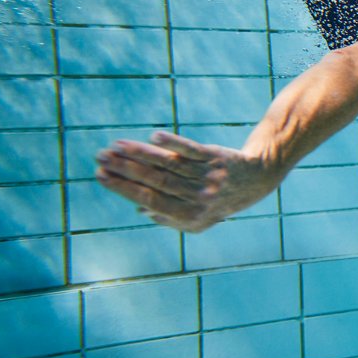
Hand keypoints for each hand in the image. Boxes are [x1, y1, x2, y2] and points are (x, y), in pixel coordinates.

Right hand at [95, 132, 279, 232]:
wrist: (256, 180)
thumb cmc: (218, 200)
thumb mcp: (198, 219)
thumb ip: (171, 219)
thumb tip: (140, 209)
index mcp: (190, 217)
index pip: (150, 200)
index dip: (124, 189)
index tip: (100, 175)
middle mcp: (200, 198)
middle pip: (156, 181)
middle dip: (125, 169)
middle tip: (101, 157)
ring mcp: (209, 176)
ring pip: (169, 164)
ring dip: (140, 153)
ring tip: (116, 145)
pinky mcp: (216, 157)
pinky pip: (192, 150)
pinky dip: (174, 144)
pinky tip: (154, 138)